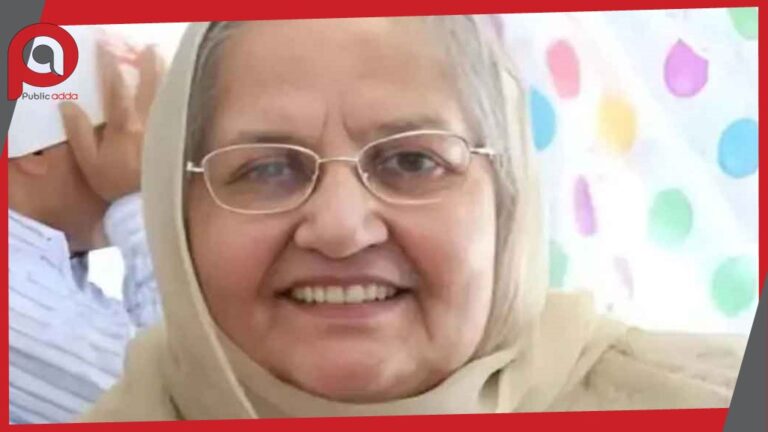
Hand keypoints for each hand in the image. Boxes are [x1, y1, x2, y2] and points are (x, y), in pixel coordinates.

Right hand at [59, 41, 165, 202]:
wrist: (145, 207)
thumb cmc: (116, 185)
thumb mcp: (90, 162)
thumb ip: (80, 133)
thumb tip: (68, 105)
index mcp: (125, 125)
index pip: (116, 88)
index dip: (110, 66)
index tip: (107, 49)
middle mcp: (149, 122)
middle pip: (150, 86)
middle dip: (148, 64)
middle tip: (149, 48)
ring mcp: (166, 130)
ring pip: (168, 97)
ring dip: (166, 76)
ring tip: (166, 62)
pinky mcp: (178, 139)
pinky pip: (180, 113)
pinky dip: (181, 99)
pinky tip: (183, 92)